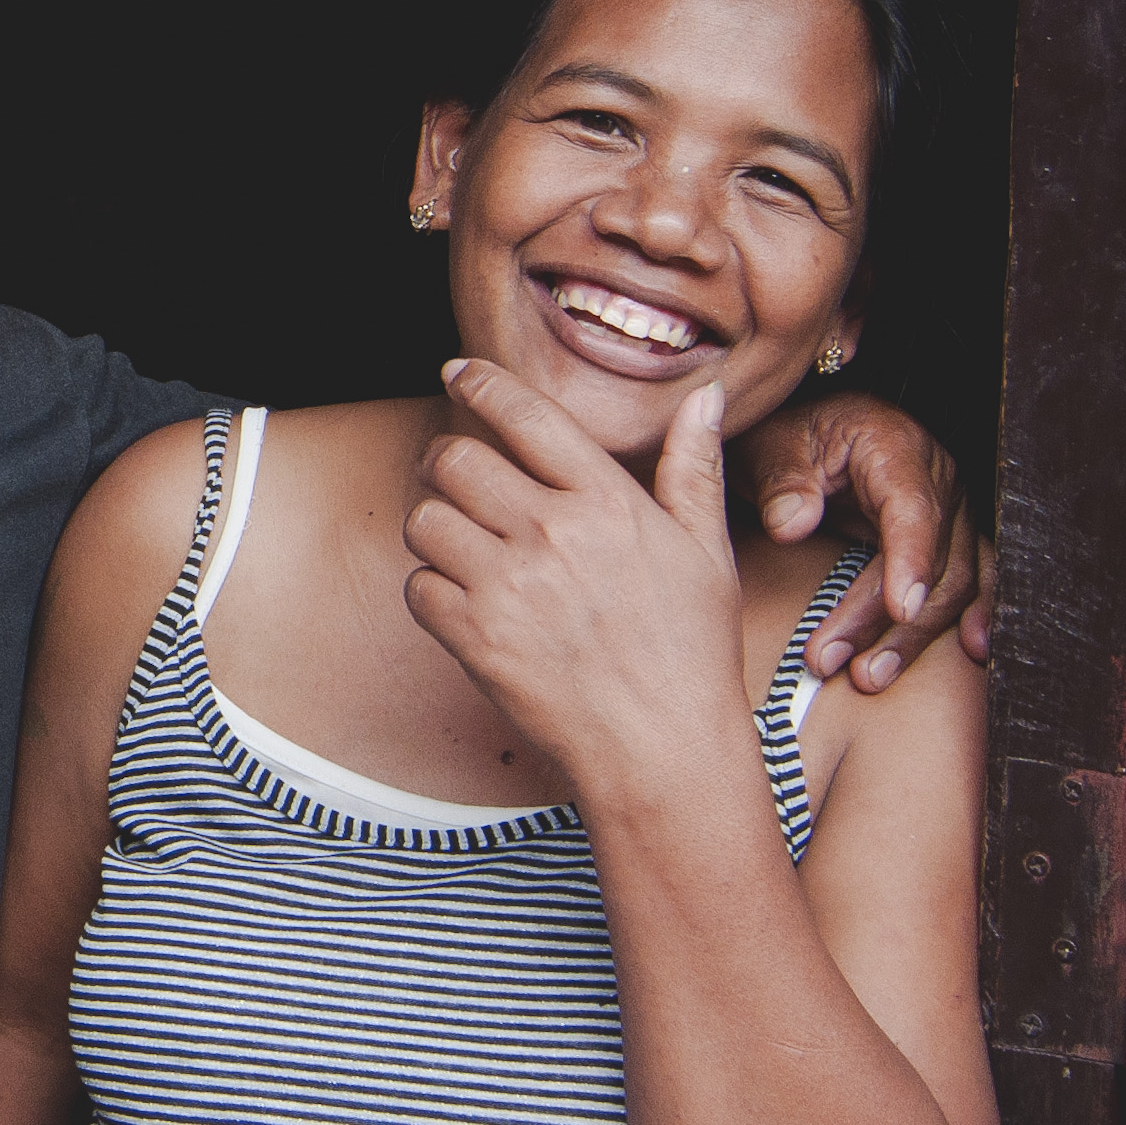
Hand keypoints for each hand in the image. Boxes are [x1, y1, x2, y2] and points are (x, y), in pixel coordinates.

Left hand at [403, 360, 743, 792]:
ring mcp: (509, 586)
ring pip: (424, 519)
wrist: (664, 751)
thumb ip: (695, 469)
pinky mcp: (475, 638)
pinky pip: (417, 586)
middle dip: (444, 462)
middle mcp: (554, 534)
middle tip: (453, 479)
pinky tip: (466, 605)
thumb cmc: (691, 655)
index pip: (526, 413)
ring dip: (434, 528)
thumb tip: (708, 397)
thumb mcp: (708, 554)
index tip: (458, 373)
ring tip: (463, 548)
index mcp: (609, 503)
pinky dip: (430, 592)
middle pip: (455, 459)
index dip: (481, 382)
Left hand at [732, 389, 993, 687]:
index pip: (913, 510)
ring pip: (955, 580)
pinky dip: (973, 615)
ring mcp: (950, 509)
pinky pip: (972, 579)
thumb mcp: (770, 448)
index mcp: (894, 446)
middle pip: (934, 558)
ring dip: (916, 635)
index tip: (899, 608)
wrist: (807, 432)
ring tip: (869, 674)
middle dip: (888, 620)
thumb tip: (791, 524)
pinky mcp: (949, 536)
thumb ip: (782, 482)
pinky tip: (973, 650)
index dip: (910, 561)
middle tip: (833, 660)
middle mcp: (936, 477)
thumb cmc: (788, 438)